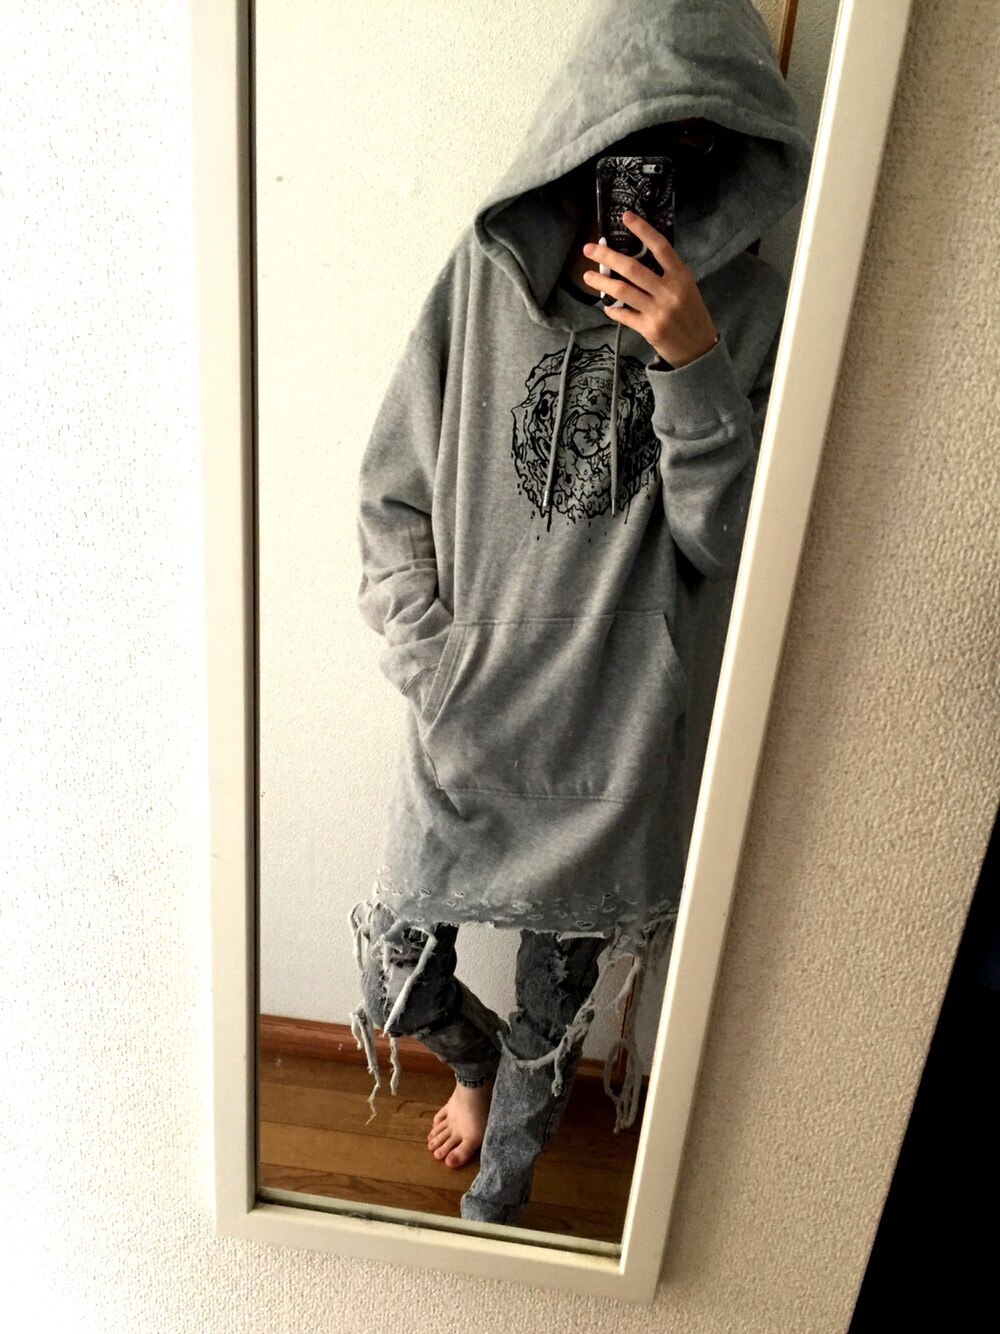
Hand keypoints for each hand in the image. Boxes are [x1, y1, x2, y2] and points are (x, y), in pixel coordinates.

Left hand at [582, 212, 718, 368]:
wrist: (699, 349)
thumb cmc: (691, 314)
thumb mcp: (686, 289)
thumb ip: (665, 275)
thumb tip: (633, 261)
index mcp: (681, 276)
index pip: (660, 247)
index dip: (643, 230)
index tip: (626, 216)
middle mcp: (670, 292)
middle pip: (633, 268)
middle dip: (608, 256)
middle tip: (589, 248)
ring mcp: (659, 311)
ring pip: (623, 291)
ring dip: (602, 282)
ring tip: (588, 276)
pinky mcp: (649, 329)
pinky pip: (624, 316)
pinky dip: (613, 310)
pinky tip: (606, 307)